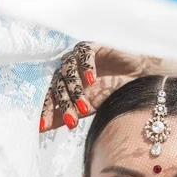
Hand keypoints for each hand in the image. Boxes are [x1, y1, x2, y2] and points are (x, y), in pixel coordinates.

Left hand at [39, 41, 157, 131]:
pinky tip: (91, 80)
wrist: (135, 79)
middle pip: (59, 85)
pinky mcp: (92, 47)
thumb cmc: (109, 93)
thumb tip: (41, 129)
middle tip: (72, 123)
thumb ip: (66, 116)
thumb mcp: (88, 109)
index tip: (42, 128)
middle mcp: (66, 69)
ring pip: (69, 71)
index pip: (50, 96)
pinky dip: (86, 67)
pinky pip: (85, 55)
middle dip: (65, 106)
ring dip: (76, 91)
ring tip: (86, 108)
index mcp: (62, 84)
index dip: (46, 111)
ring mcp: (77, 57)